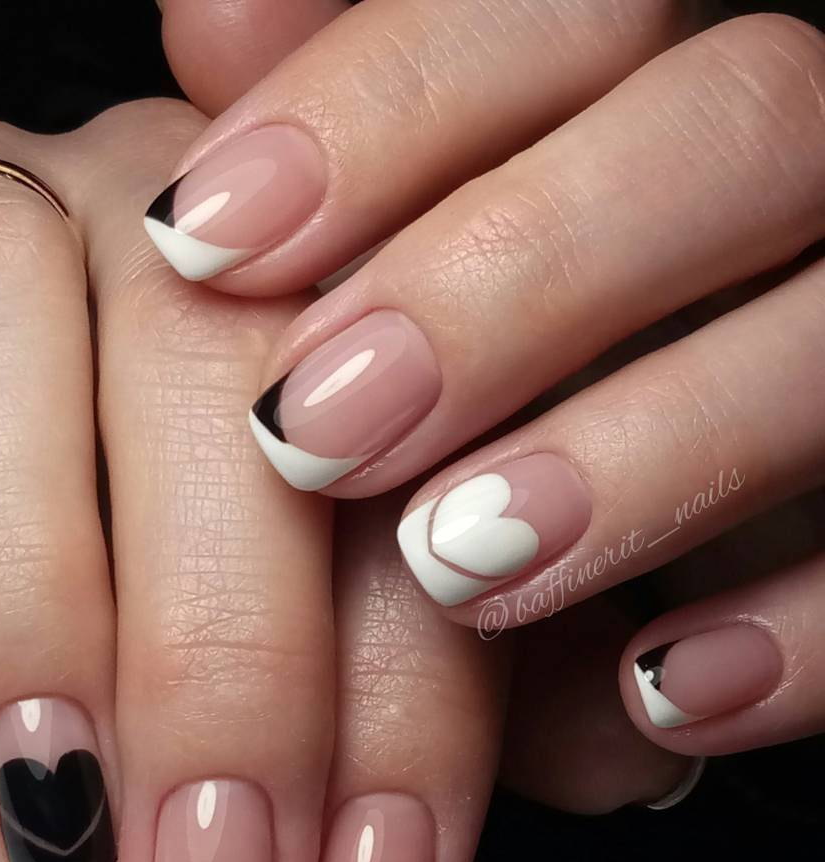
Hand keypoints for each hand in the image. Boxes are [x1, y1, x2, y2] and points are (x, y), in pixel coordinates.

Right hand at [0, 96, 512, 861]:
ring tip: (46, 802)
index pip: (404, 445)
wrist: (31, 411)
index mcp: (333, 270)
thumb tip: (619, 745)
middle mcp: (157, 222)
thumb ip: (497, 648)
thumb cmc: (236, 509)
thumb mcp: (388, 578)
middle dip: (215, 663)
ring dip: (14, 593)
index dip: (399, 690)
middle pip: (201, 375)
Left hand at [152, 0, 824, 758]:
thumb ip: (365, 138)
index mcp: (662, 84)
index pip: (567, 8)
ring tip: (447, 564)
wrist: (655, 494)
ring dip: (633, 458)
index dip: (379, 109)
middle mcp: (794, 179)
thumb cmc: (515, 360)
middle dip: (509, 280)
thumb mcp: (421, 242)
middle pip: (735, 122)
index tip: (202, 240)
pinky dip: (797, 625)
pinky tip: (654, 688)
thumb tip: (219, 18)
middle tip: (311, 428)